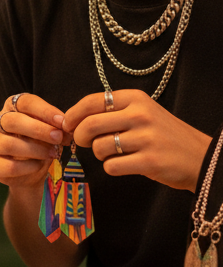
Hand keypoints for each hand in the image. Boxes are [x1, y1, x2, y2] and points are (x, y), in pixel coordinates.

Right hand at [0, 93, 68, 191]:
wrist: (30, 173)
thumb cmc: (40, 145)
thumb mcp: (49, 132)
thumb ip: (56, 127)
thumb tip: (66, 129)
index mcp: (11, 108)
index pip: (24, 102)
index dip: (44, 110)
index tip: (62, 121)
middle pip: (12, 121)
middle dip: (38, 129)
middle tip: (58, 137)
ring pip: (9, 144)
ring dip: (35, 149)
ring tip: (53, 154)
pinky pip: (9, 165)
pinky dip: (28, 166)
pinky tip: (39, 166)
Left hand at [63, 89, 210, 191]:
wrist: (200, 156)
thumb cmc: (162, 134)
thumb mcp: (142, 112)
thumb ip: (111, 111)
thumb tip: (71, 120)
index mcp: (135, 99)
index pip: (91, 101)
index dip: (73, 114)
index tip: (67, 124)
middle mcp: (140, 115)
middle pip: (89, 125)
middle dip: (79, 137)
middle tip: (85, 143)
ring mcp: (146, 138)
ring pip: (99, 147)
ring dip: (99, 154)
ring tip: (114, 153)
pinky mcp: (149, 161)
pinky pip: (111, 166)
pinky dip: (112, 168)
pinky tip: (125, 164)